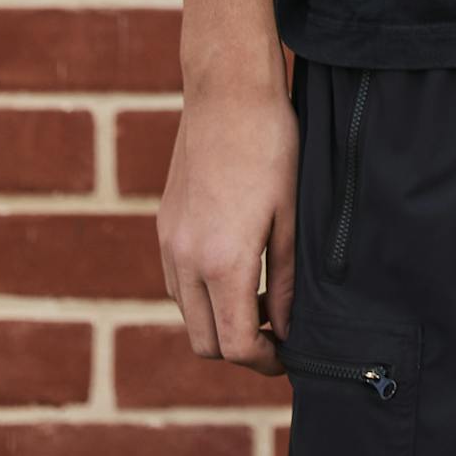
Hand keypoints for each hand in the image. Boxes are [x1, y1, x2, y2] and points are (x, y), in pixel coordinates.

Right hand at [158, 81, 298, 371]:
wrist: (227, 93)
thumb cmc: (272, 148)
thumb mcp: (291, 217)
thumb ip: (288, 279)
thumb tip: (288, 326)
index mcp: (223, 263)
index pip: (235, 344)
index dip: (264, 361)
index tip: (289, 356)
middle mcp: (185, 261)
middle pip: (204, 341)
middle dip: (240, 349)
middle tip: (278, 335)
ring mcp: (169, 244)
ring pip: (186, 313)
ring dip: (219, 321)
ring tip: (262, 300)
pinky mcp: (164, 226)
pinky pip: (176, 282)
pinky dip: (202, 294)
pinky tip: (236, 270)